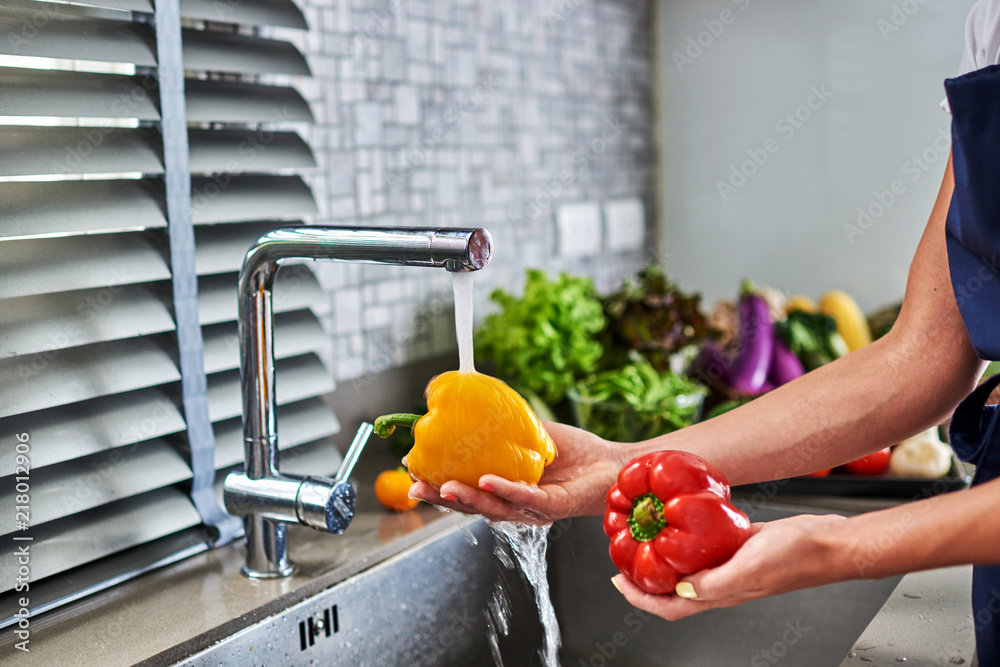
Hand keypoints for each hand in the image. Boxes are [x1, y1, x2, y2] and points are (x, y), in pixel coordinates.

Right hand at [406, 421, 627, 524]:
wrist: (614, 463)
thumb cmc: (574, 451)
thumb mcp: (531, 434)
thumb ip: (504, 426)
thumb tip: (471, 398)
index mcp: (505, 490)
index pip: (466, 489)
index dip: (438, 482)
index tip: (412, 468)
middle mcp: (515, 504)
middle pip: (472, 505)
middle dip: (442, 498)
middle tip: (415, 486)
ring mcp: (533, 509)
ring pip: (494, 507)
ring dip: (466, 498)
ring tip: (442, 487)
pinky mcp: (553, 507)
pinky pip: (524, 498)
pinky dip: (503, 489)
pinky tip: (484, 480)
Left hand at [612, 513, 847, 619]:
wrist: (830, 541)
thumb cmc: (798, 557)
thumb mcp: (750, 567)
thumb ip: (716, 583)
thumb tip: (682, 589)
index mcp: (720, 595)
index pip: (669, 607)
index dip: (639, 598)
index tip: (617, 580)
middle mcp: (722, 583)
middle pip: (672, 589)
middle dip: (644, 577)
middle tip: (624, 554)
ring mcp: (730, 565)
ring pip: (687, 566)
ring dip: (664, 555)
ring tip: (645, 534)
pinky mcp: (740, 546)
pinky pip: (707, 545)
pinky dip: (690, 536)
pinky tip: (683, 517)